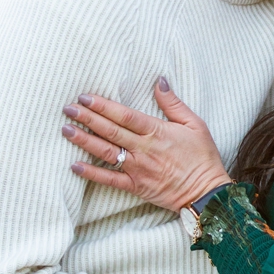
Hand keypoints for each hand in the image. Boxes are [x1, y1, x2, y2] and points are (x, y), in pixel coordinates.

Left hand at [63, 78, 232, 211]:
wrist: (207, 193)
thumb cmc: (202, 157)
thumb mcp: (194, 124)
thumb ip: (173, 103)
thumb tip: (159, 80)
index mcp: (157, 131)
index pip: (125, 116)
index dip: (103, 106)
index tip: (85, 97)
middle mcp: (144, 149)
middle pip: (110, 131)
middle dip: (87, 118)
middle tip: (68, 109)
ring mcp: (138, 169)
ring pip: (106, 152)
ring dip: (84, 141)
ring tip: (66, 130)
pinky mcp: (136, 186)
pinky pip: (110, 179)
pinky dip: (91, 173)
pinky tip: (75, 165)